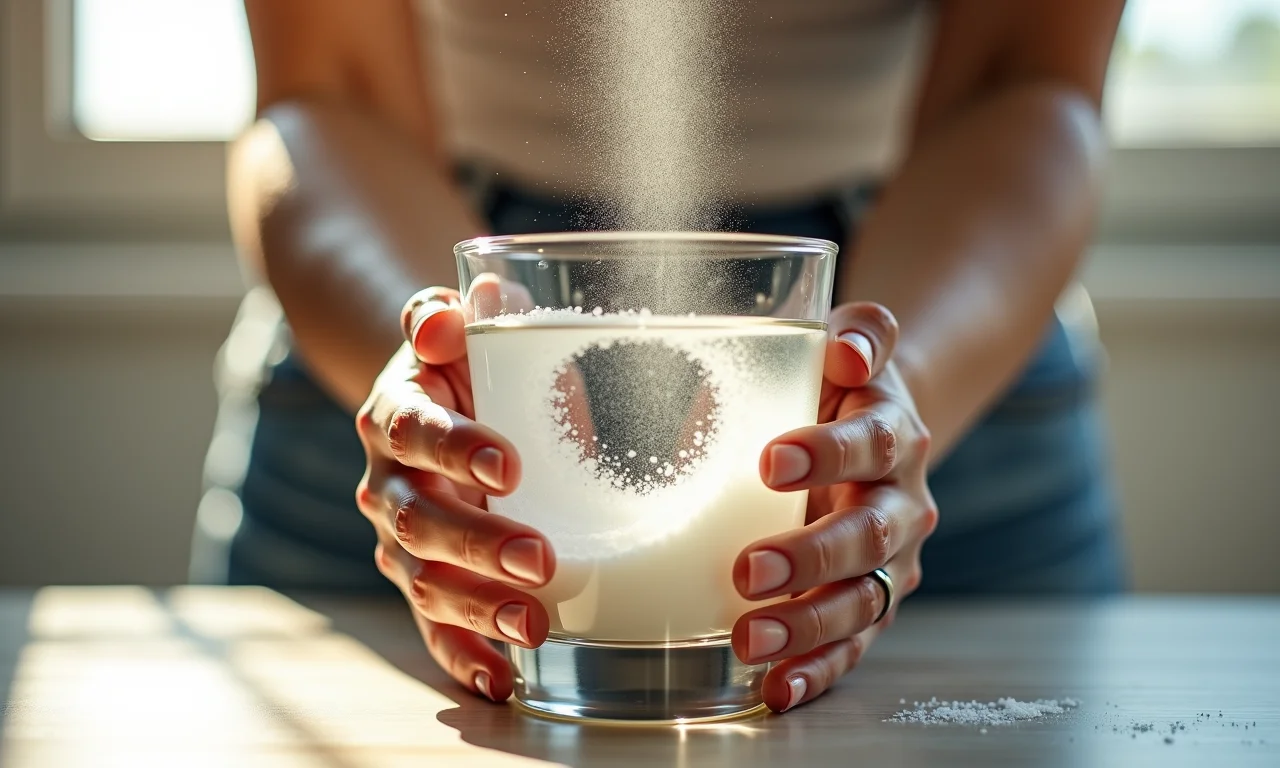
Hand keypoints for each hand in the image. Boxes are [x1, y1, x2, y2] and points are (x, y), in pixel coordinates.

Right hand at [354, 287, 554, 701]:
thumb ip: (446, 314)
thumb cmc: (459, 363)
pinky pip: (433, 625)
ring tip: (532, 625)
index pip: (415, 432)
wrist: (430, 403)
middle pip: (419, 520)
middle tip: (538, 559)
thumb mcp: (454, 328)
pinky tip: (499, 679)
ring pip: (424, 581)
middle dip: (478, 544)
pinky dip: (461, 656)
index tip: (508, 466)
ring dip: (476, 607)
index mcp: (395, 416)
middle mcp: (387, 483)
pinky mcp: (420, 580)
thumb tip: (449, 315)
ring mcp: (399, 540)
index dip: (455, 449)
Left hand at [731, 302, 938, 711]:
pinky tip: (775, 689)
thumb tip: (849, 350)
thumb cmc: (839, 387)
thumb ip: (860, 333)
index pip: (870, 444)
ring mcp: (888, 564)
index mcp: (894, 436)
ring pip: (861, 601)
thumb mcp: (849, 346)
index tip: (770, 462)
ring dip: (808, 625)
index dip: (828, 453)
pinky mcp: (870, 606)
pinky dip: (816, 671)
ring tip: (749, 639)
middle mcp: (902, 505)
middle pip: (869, 536)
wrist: (874, 434)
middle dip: (811, 557)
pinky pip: (850, 646)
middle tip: (750, 569)